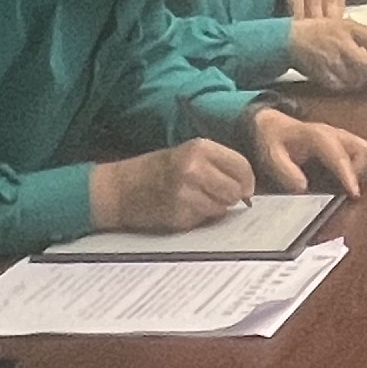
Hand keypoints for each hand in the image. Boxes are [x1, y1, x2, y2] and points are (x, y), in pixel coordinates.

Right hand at [88, 137, 253, 233]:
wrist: (119, 189)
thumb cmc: (154, 171)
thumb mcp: (186, 154)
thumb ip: (216, 165)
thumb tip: (248, 186)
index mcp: (199, 147)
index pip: (242, 166)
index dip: (247, 181)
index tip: (245, 189)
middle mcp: (194, 168)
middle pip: (235, 190)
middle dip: (231, 197)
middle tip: (215, 196)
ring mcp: (186, 193)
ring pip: (222, 208)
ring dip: (214, 208)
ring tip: (194, 200)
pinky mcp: (179, 215)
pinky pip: (203, 220)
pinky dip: (197, 218)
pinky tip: (181, 209)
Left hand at [251, 109, 366, 195]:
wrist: (271, 124)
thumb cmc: (272, 140)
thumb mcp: (271, 156)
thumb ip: (285, 171)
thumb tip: (303, 187)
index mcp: (317, 136)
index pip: (339, 155)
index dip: (348, 175)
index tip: (354, 193)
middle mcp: (333, 133)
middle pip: (363, 148)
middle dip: (359, 170)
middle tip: (345, 189)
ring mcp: (339, 135)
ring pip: (364, 149)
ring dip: (360, 168)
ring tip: (343, 184)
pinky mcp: (340, 140)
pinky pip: (358, 151)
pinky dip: (356, 165)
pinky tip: (341, 177)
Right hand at [285, 16, 366, 90]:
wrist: (290, 40)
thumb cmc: (316, 30)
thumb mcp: (341, 24)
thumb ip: (360, 35)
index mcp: (348, 29)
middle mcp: (343, 45)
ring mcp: (333, 62)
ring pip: (356, 78)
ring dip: (361, 80)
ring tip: (360, 78)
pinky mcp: (324, 75)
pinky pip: (341, 85)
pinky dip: (346, 85)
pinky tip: (345, 80)